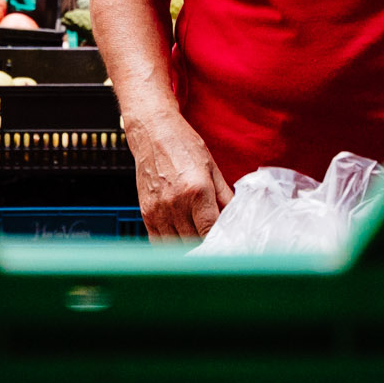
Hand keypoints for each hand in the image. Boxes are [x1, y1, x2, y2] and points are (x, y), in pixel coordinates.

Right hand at [124, 106, 232, 238]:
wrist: (153, 134)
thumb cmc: (184, 147)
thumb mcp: (212, 168)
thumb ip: (225, 197)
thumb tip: (237, 218)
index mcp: (197, 191)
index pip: (210, 230)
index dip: (220, 241)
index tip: (227, 244)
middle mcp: (175, 203)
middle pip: (194, 242)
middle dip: (206, 247)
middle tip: (216, 246)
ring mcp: (158, 211)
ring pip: (176, 246)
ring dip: (188, 248)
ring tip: (199, 243)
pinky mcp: (146, 214)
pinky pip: (158, 241)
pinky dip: (171, 245)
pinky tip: (181, 239)